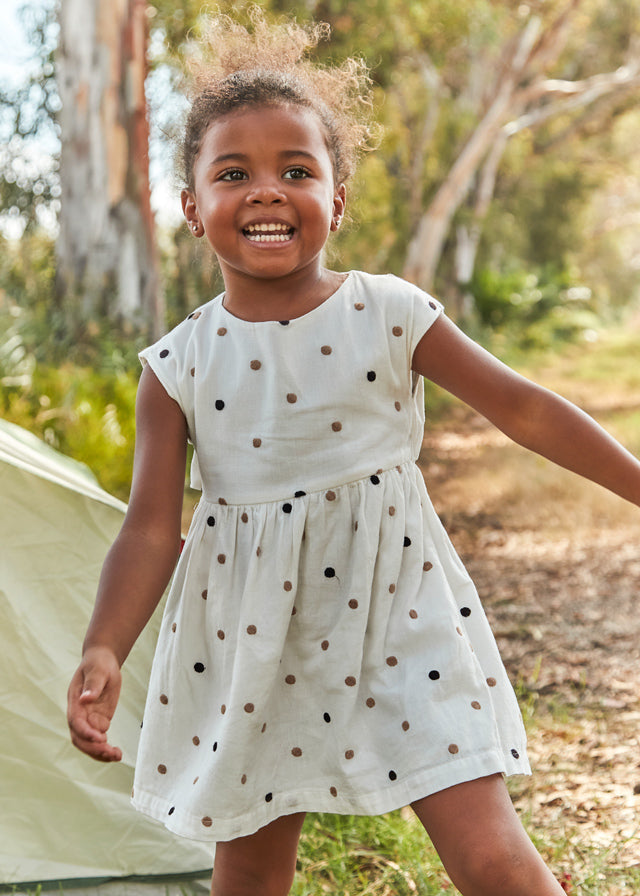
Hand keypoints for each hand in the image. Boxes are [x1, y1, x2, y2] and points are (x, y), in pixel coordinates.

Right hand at [67, 646, 122, 761]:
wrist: (102, 661)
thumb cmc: (99, 663)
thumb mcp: (98, 670)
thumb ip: (93, 684)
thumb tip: (85, 698)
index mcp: (75, 701)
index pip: (76, 722)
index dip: (86, 732)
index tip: (100, 738)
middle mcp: (79, 713)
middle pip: (79, 738)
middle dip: (93, 748)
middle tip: (111, 753)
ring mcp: (88, 719)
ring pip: (88, 743)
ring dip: (99, 753)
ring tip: (117, 756)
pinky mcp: (98, 721)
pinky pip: (98, 740)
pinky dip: (105, 749)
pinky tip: (117, 753)